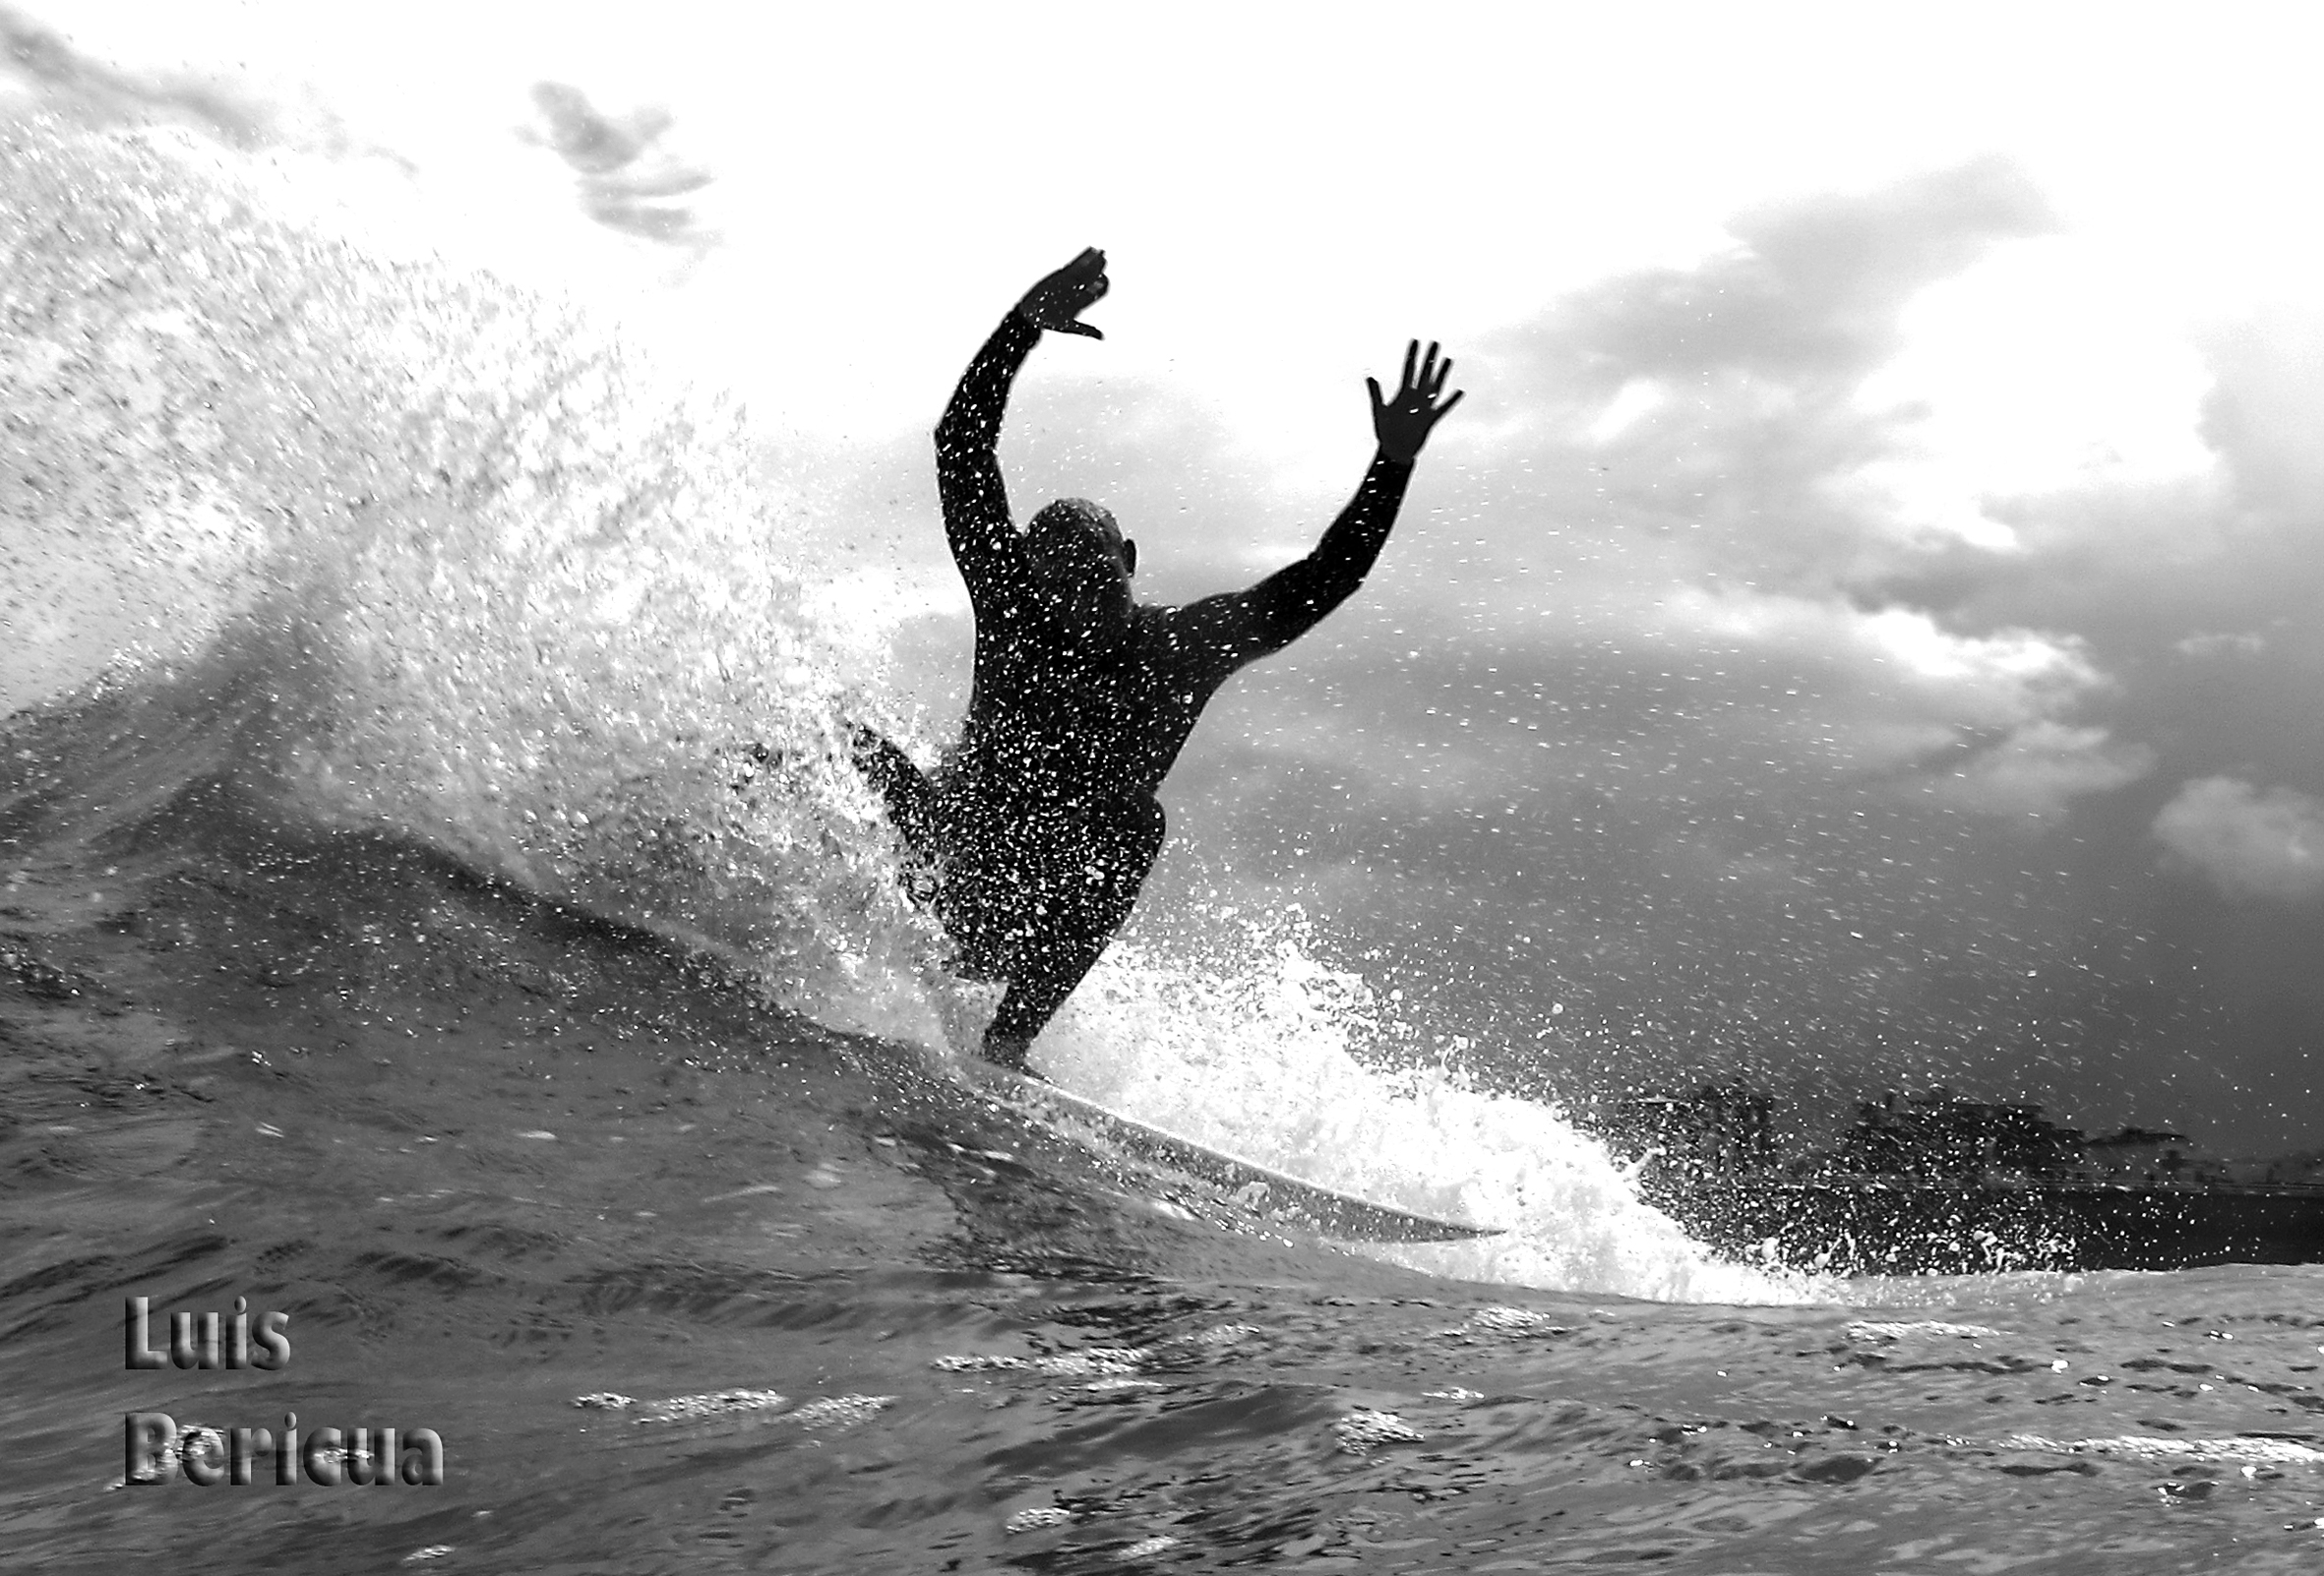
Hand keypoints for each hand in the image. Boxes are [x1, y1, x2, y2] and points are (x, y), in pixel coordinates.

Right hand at [1015, 247, 1108, 338]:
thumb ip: (1085, 329)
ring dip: (1093, 261)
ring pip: (1085, 270)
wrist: (1032, 314)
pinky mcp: (1061, 276)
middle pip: (1092, 278)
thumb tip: (1102, 337)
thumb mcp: (1069, 327)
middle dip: (1098, 269)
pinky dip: (1083, 258)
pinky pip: (1074, 265)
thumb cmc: (1049, 322)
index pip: (1096, 292)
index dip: (1102, 285)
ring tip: (1101, 252)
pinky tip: (1091, 250)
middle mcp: (1077, 291)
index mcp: (1081, 302)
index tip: (1104, 278)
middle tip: (1104, 259)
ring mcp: (1070, 282)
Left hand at [1367, 340, 1462, 462]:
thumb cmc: (1385, 432)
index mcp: (1403, 394)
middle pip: (1424, 373)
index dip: (1412, 355)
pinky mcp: (1430, 419)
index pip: (1409, 369)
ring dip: (1441, 373)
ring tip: (1448, 359)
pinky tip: (1459, 391)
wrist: (1394, 451)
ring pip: (1435, 386)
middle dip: (1429, 358)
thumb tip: (1369, 376)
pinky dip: (1451, 400)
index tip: (1415, 340)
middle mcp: (1415, 397)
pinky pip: (1443, 408)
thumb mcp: (1379, 411)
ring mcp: (1424, 407)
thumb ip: (1376, 393)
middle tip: (1435, 342)